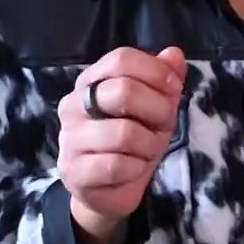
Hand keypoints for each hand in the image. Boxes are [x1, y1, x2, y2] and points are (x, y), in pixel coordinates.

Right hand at [57, 46, 187, 243]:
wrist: (111, 189)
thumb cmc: (134, 142)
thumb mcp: (156, 108)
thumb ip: (165, 79)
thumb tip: (174, 54)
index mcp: (91, 81)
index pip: (121, 59)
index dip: (155, 72)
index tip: (173, 89)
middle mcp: (73, 104)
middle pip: (123, 91)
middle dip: (157, 111)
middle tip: (161, 127)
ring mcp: (69, 138)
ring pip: (124, 133)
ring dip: (149, 145)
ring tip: (146, 152)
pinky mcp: (74, 170)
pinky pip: (117, 165)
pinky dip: (136, 168)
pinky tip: (133, 170)